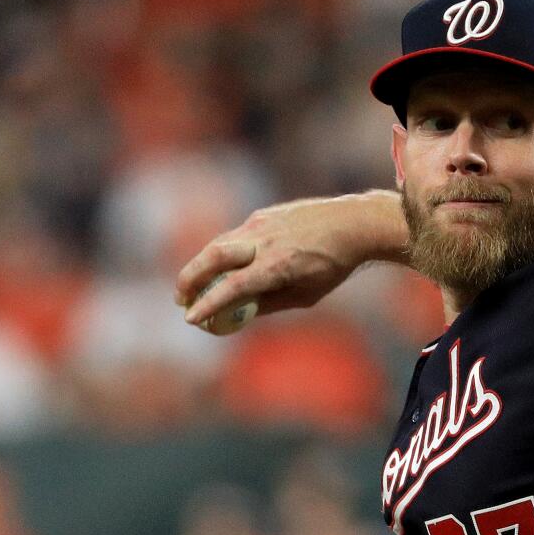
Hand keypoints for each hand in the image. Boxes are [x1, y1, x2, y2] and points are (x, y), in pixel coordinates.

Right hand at [176, 190, 407, 326]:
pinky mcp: (264, 215)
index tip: (190, 318)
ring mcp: (262, 224)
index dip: (208, 303)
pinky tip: (222, 266)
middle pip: (213, 257)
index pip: (233, 286)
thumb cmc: (334, 266)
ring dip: (201, 265)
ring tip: (192, 285)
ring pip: (219, 243)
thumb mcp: (305, 294)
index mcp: (277, 266)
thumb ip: (270, 303)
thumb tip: (239, 313)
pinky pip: (235, 235)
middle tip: (180, 299)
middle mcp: (264, 241)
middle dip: (189, 279)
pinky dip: (222, 253)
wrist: (354, 223)